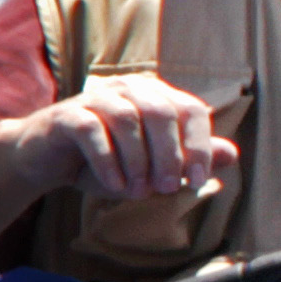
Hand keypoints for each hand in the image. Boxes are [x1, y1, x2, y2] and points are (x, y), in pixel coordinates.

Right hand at [20, 72, 232, 202]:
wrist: (48, 160)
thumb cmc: (108, 161)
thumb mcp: (152, 165)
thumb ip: (189, 157)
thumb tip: (232, 154)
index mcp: (157, 96)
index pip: (191, 110)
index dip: (199, 145)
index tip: (198, 181)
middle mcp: (129, 89)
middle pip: (161, 112)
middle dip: (169, 154)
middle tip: (168, 189)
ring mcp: (96, 98)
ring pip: (127, 119)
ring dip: (137, 161)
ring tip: (138, 192)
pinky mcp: (67, 115)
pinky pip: (91, 130)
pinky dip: (107, 160)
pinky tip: (114, 185)